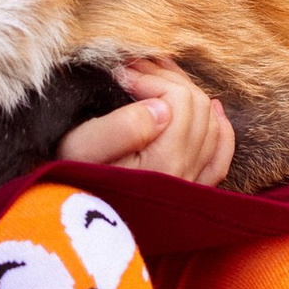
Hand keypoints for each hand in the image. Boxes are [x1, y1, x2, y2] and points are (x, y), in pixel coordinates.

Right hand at [55, 55, 234, 185]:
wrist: (67, 221)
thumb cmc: (68, 180)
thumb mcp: (82, 148)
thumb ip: (124, 125)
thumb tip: (163, 107)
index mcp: (163, 164)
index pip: (180, 100)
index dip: (151, 78)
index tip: (121, 75)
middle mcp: (185, 176)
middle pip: (198, 107)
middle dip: (168, 79)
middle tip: (136, 68)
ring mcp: (191, 186)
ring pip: (212, 125)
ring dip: (188, 94)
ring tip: (158, 77)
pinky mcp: (189, 192)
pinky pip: (220, 156)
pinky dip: (219, 128)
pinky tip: (212, 108)